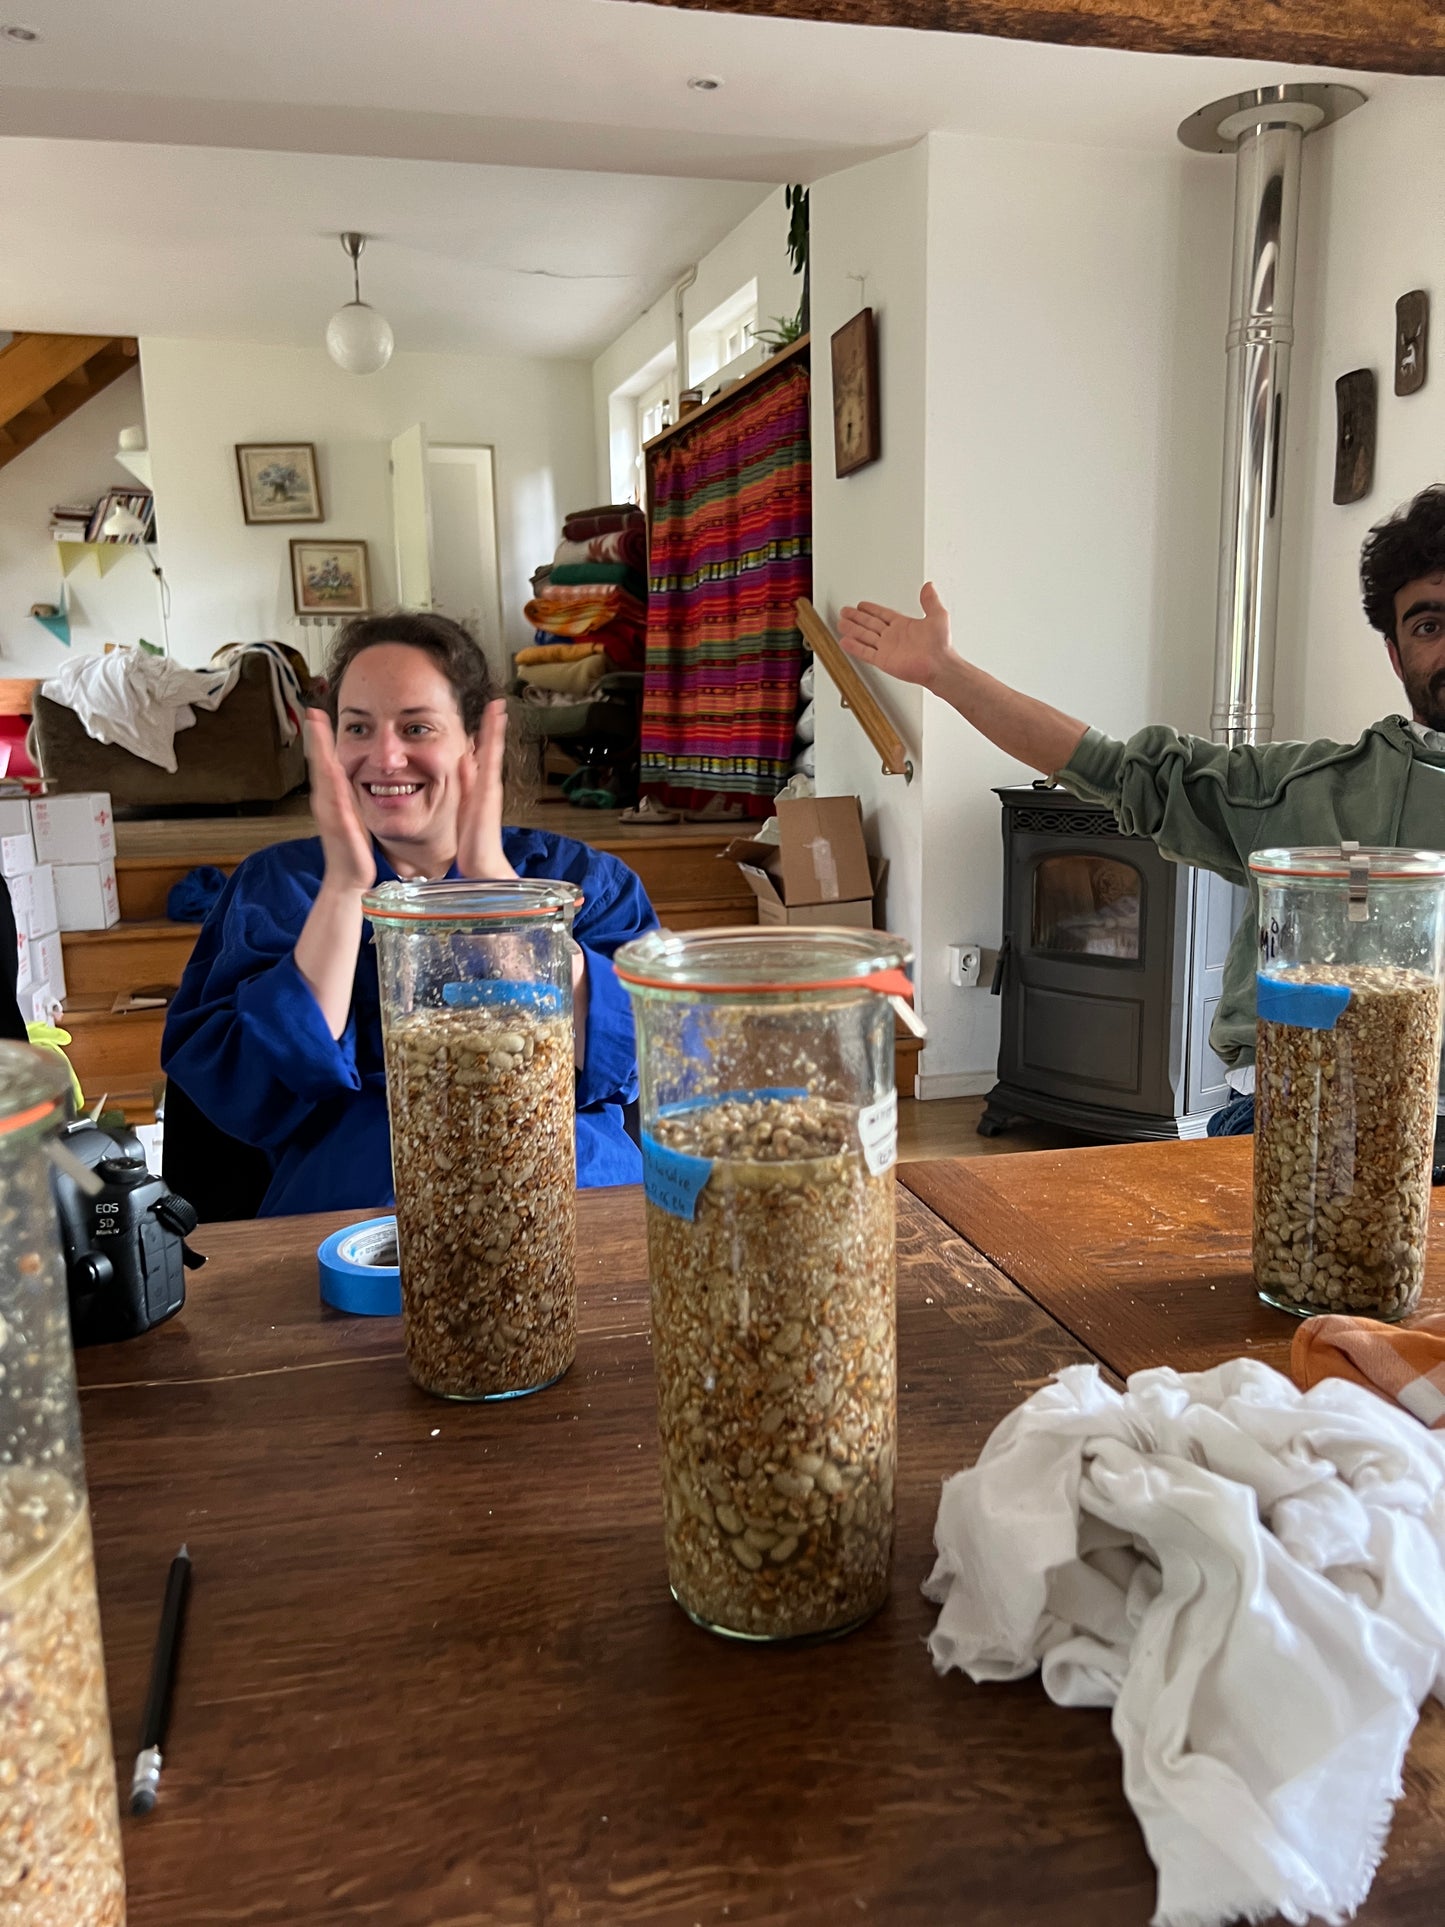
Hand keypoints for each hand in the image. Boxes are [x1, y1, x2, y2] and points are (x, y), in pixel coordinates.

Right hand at [305, 708, 374, 894]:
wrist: (349, 877)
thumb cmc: (352, 847)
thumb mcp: (351, 812)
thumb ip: (347, 792)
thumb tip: (348, 774)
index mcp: (331, 797)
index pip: (325, 761)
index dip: (321, 738)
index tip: (315, 714)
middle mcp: (326, 802)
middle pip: (320, 765)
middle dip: (317, 739)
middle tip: (313, 714)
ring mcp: (332, 814)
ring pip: (326, 780)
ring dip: (322, 757)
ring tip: (319, 735)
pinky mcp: (342, 828)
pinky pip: (338, 806)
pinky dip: (335, 789)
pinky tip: (334, 775)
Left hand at [456, 698, 516, 880]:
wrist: (482, 861)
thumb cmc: (474, 840)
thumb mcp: (464, 806)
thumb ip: (466, 783)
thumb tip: (464, 761)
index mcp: (481, 787)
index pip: (483, 755)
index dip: (485, 736)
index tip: (487, 717)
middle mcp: (488, 784)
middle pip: (492, 748)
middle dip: (493, 726)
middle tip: (497, 703)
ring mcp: (490, 786)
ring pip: (493, 750)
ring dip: (495, 728)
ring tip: (497, 708)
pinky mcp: (488, 790)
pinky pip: (490, 761)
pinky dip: (493, 743)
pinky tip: (493, 729)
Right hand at [837, 581, 956, 690]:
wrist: (939, 665)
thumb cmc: (941, 645)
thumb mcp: (938, 616)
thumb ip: (930, 601)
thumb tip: (929, 586)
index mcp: (904, 625)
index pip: (882, 615)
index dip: (871, 609)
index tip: (861, 605)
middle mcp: (893, 636)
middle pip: (869, 624)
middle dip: (856, 618)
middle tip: (845, 611)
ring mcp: (887, 649)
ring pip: (864, 637)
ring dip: (852, 630)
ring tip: (841, 623)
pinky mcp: (883, 660)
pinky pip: (865, 652)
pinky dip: (854, 647)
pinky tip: (845, 641)